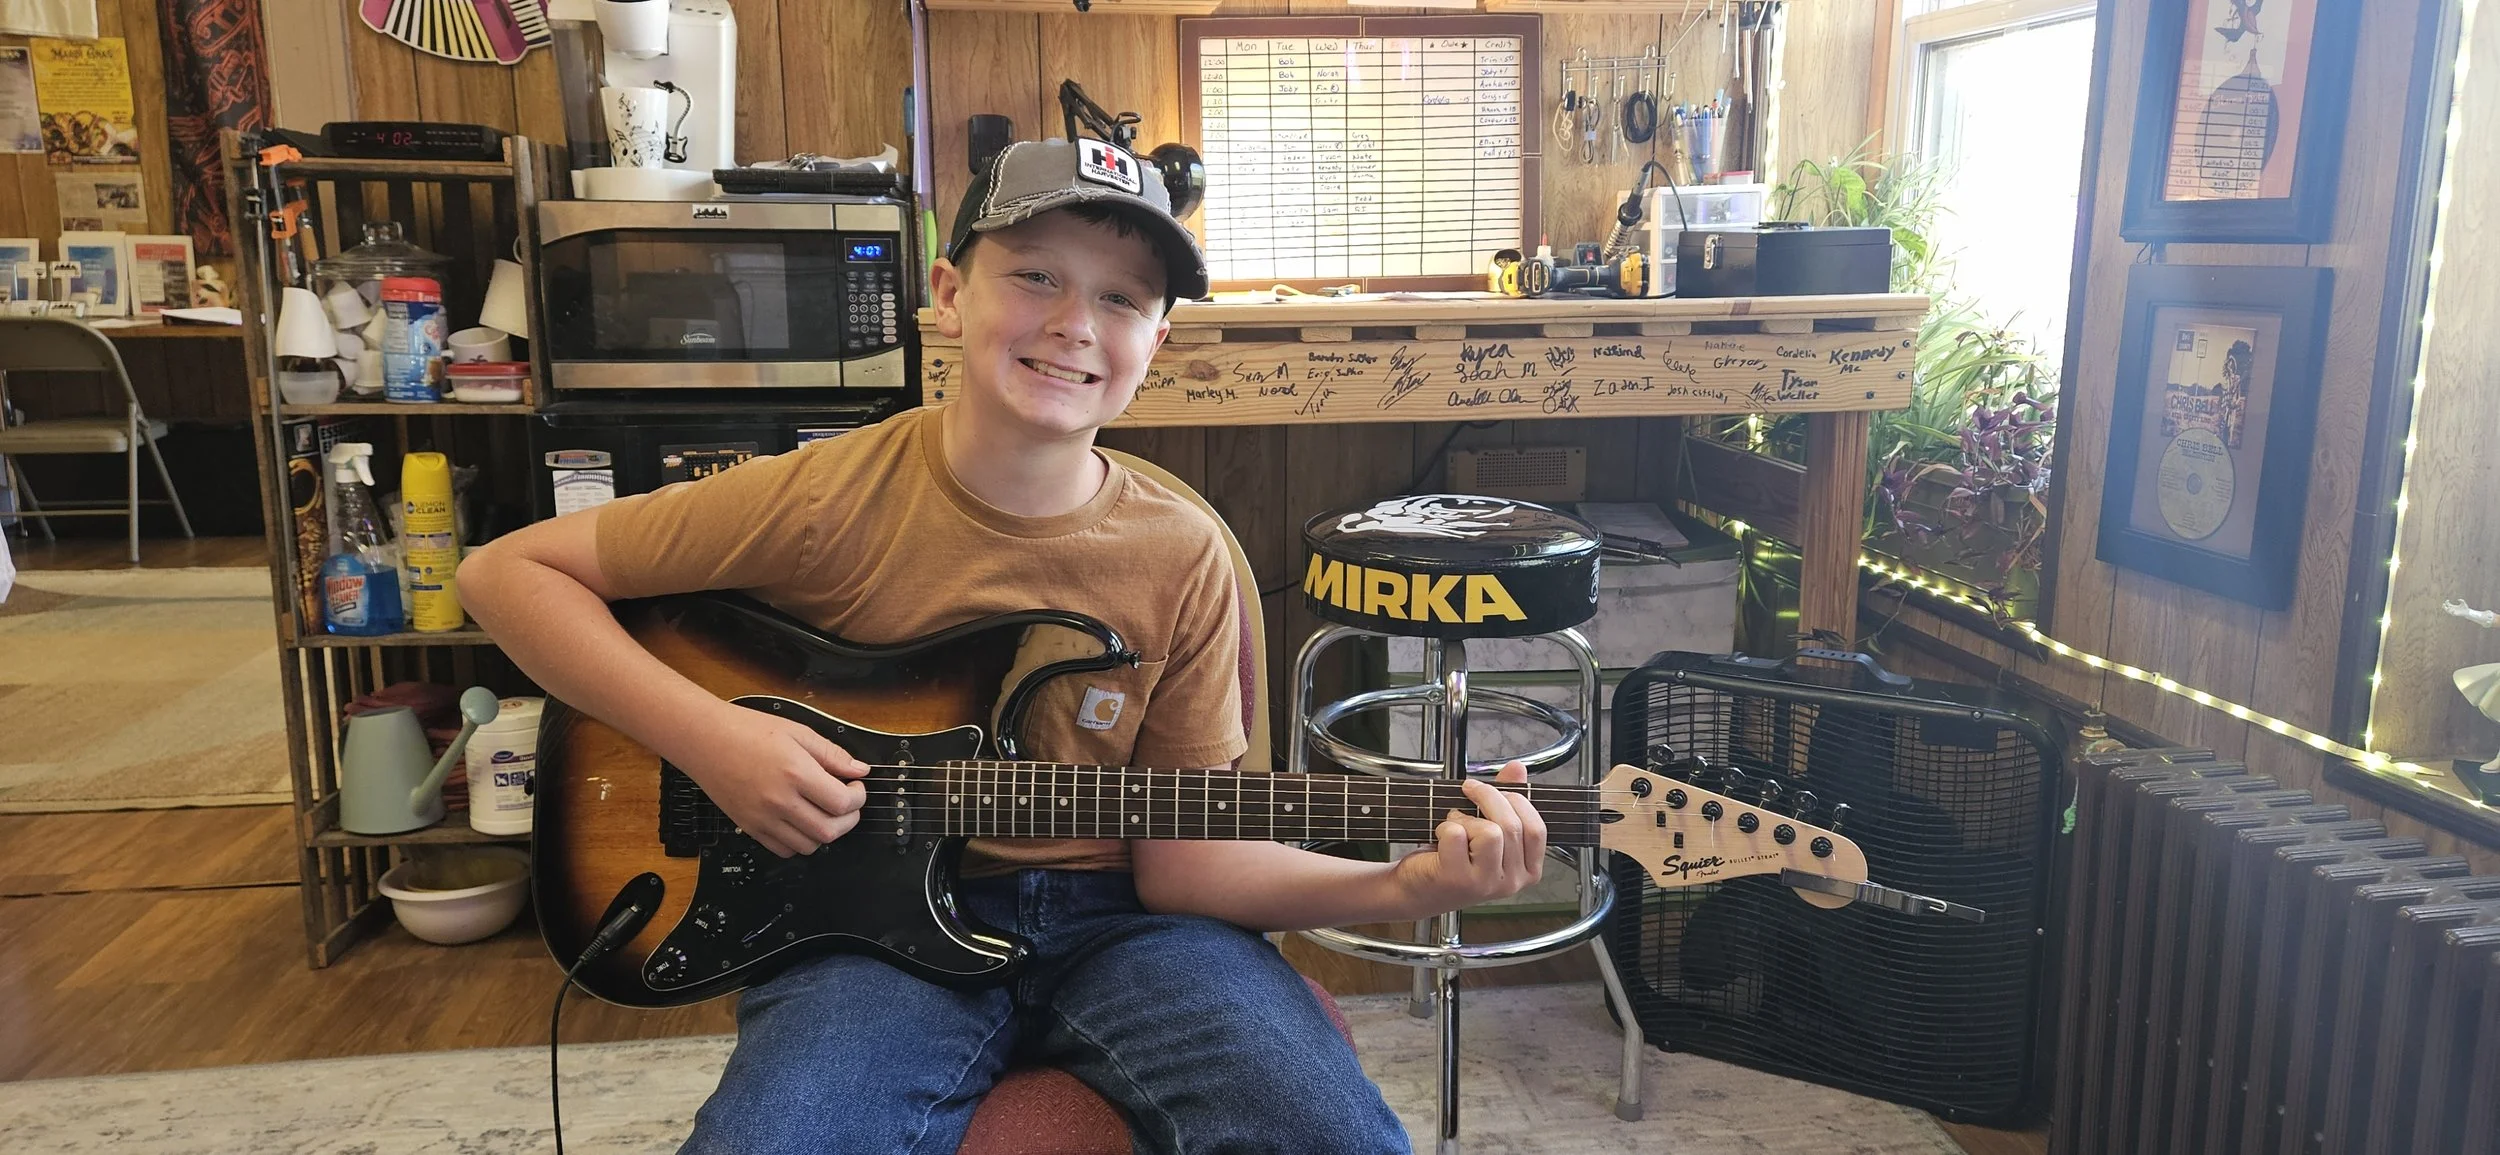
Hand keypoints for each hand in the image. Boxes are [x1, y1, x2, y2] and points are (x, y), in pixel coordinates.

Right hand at [672, 703, 870, 857]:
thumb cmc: (746, 730)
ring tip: (823, 811)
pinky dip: (799, 842)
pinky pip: (783, 850)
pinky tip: (800, 821)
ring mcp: (763, 818)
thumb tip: (859, 770)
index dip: (858, 797)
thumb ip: (832, 754)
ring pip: (809, 846)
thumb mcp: (797, 732)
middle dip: (849, 819)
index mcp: (796, 773)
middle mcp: (780, 801)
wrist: (704, 739)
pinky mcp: (750, 827)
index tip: (856, 786)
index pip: (842, 803)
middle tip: (847, 802)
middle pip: (830, 831)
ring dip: (825, 832)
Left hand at [1390, 761, 1546, 914]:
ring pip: (1490, 833)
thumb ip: (1506, 800)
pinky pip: (1458, 835)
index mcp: (1527, 871)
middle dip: (1487, 796)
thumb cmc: (1453, 859)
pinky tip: (1442, 839)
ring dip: (1466, 819)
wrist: (1416, 887)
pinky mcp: (1458, 879)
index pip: (1536, 829)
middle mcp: (1511, 883)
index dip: (1516, 801)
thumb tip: (1517, 769)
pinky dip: (1445, 827)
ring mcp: (1485, 884)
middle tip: (1469, 790)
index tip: (1494, 789)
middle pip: (1512, 825)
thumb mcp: (1486, 829)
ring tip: (1456, 826)